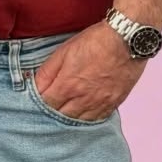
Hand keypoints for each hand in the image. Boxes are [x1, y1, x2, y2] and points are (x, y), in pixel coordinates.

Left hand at [31, 23, 145, 120]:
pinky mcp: (114, 103)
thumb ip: (47, 72)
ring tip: (64, 112)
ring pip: (78, 121)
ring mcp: (100, 103)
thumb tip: (33, 85)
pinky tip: (82, 113)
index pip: (46, 105)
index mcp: (67, 86)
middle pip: (61, 117)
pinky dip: (87, 118)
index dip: (38, 104)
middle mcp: (83, 100)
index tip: (36, 101)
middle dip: (52, 114)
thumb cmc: (94, 42)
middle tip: (48, 108)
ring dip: (69, 118)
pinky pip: (97, 119)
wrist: (127, 39)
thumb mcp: (63, 51)